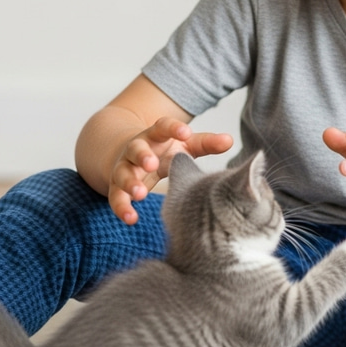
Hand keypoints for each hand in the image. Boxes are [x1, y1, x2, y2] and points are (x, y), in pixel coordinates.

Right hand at [109, 116, 232, 223]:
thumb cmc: (165, 149)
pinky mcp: (117, 187)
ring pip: (123, 174)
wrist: (130, 154)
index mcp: (155, 135)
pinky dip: (122, 208)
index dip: (173, 128)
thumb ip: (207, 143)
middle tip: (152, 164)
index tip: (185, 132)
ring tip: (140, 194)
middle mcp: (136, 149)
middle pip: (136, 149)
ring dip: (130, 183)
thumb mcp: (186, 145)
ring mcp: (124, 168)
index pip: (162, 126)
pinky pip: (116, 198)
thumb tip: (230, 140)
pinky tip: (131, 219)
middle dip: (143, 156)